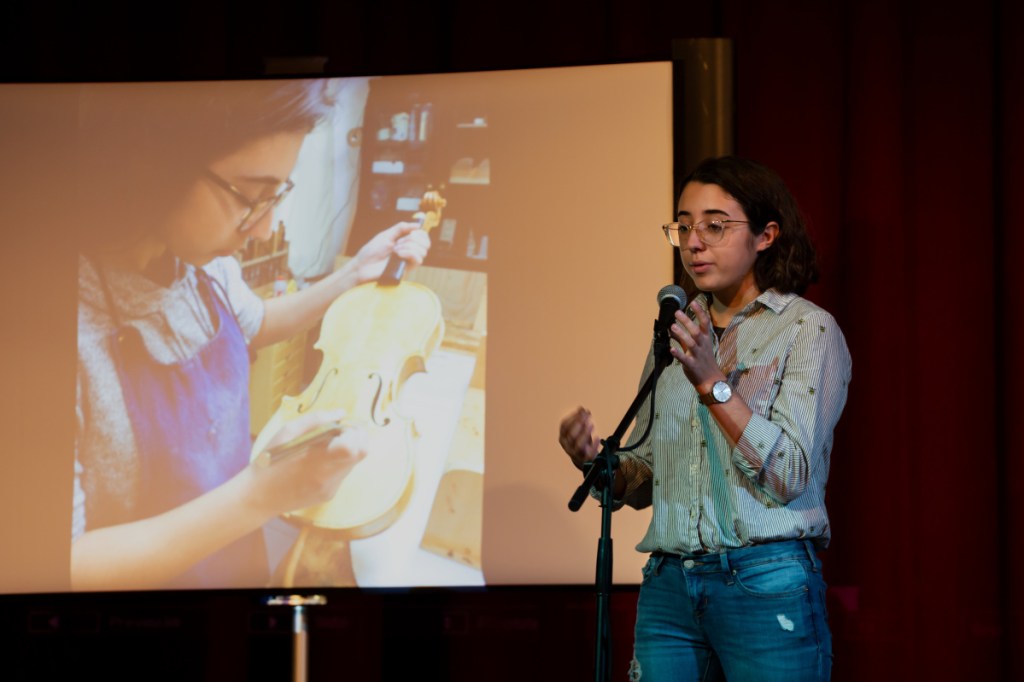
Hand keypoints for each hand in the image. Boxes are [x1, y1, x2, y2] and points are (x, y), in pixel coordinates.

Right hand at [248, 409, 366, 515]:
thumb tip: (341, 413)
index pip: (357, 447)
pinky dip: (335, 463)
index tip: (340, 428)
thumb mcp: (287, 432)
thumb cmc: (270, 461)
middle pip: (362, 454)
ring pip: (353, 463)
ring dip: (344, 451)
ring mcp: (331, 488)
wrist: (257, 497)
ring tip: (320, 449)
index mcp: (320, 460)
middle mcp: (330, 477)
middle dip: (355, 438)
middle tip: (336, 434)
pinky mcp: (329, 495)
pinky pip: (342, 474)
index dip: (353, 433)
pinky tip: (314, 463)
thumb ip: (317, 420)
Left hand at [351, 221, 430, 283]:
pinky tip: (398, 254)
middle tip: (400, 241)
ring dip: (408, 247)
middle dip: (414, 239)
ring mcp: (408, 261)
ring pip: (422, 251)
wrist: (363, 266)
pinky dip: (409, 253)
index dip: (421, 233)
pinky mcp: (406, 269)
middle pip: (426, 243)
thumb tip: (417, 225)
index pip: (423, 237)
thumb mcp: (386, 235)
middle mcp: (409, 252)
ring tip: (395, 250)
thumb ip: (401, 228)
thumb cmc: (372, 251)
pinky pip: (417, 260)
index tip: (413, 231)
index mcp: (405, 242)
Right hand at [559, 407, 599, 470]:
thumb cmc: (581, 443)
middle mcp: (567, 446)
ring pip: (578, 444)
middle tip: (587, 416)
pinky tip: (598, 437)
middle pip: (571, 434)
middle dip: (579, 423)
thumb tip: (582, 408)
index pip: (564, 426)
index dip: (573, 417)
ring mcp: (575, 453)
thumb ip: (580, 420)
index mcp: (562, 437)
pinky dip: (594, 445)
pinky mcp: (584, 459)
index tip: (582, 410)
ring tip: (592, 424)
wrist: (583, 461)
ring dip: (585, 433)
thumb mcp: (579, 431)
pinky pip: (589, 453)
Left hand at [669, 302, 726, 392]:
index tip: (693, 302)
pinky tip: (671, 349)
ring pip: (691, 343)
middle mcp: (703, 345)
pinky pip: (685, 359)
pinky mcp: (692, 365)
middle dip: (687, 321)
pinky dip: (678, 354)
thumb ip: (683, 338)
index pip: (704, 322)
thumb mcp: (696, 347)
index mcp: (705, 339)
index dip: (699, 312)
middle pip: (696, 331)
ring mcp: (698, 355)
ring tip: (673, 327)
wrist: (711, 380)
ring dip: (682, 334)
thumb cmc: (703, 361)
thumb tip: (672, 327)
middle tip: (677, 312)